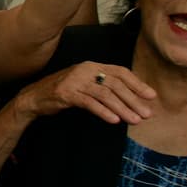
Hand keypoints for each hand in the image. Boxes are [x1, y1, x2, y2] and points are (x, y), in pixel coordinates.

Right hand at [19, 62, 155, 124]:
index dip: (137, 84)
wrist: (35, 97)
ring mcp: (74, 81)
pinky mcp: (65, 93)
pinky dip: (103, 111)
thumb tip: (133, 99)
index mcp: (92, 66)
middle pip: (115, 84)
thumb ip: (105, 87)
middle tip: (147, 114)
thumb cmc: (65, 92)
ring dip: (122, 108)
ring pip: (104, 94)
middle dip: (133, 100)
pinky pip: (89, 102)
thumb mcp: (86, 85)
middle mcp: (85, 70)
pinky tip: (114, 120)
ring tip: (134, 121)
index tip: (151, 96)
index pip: (120, 72)